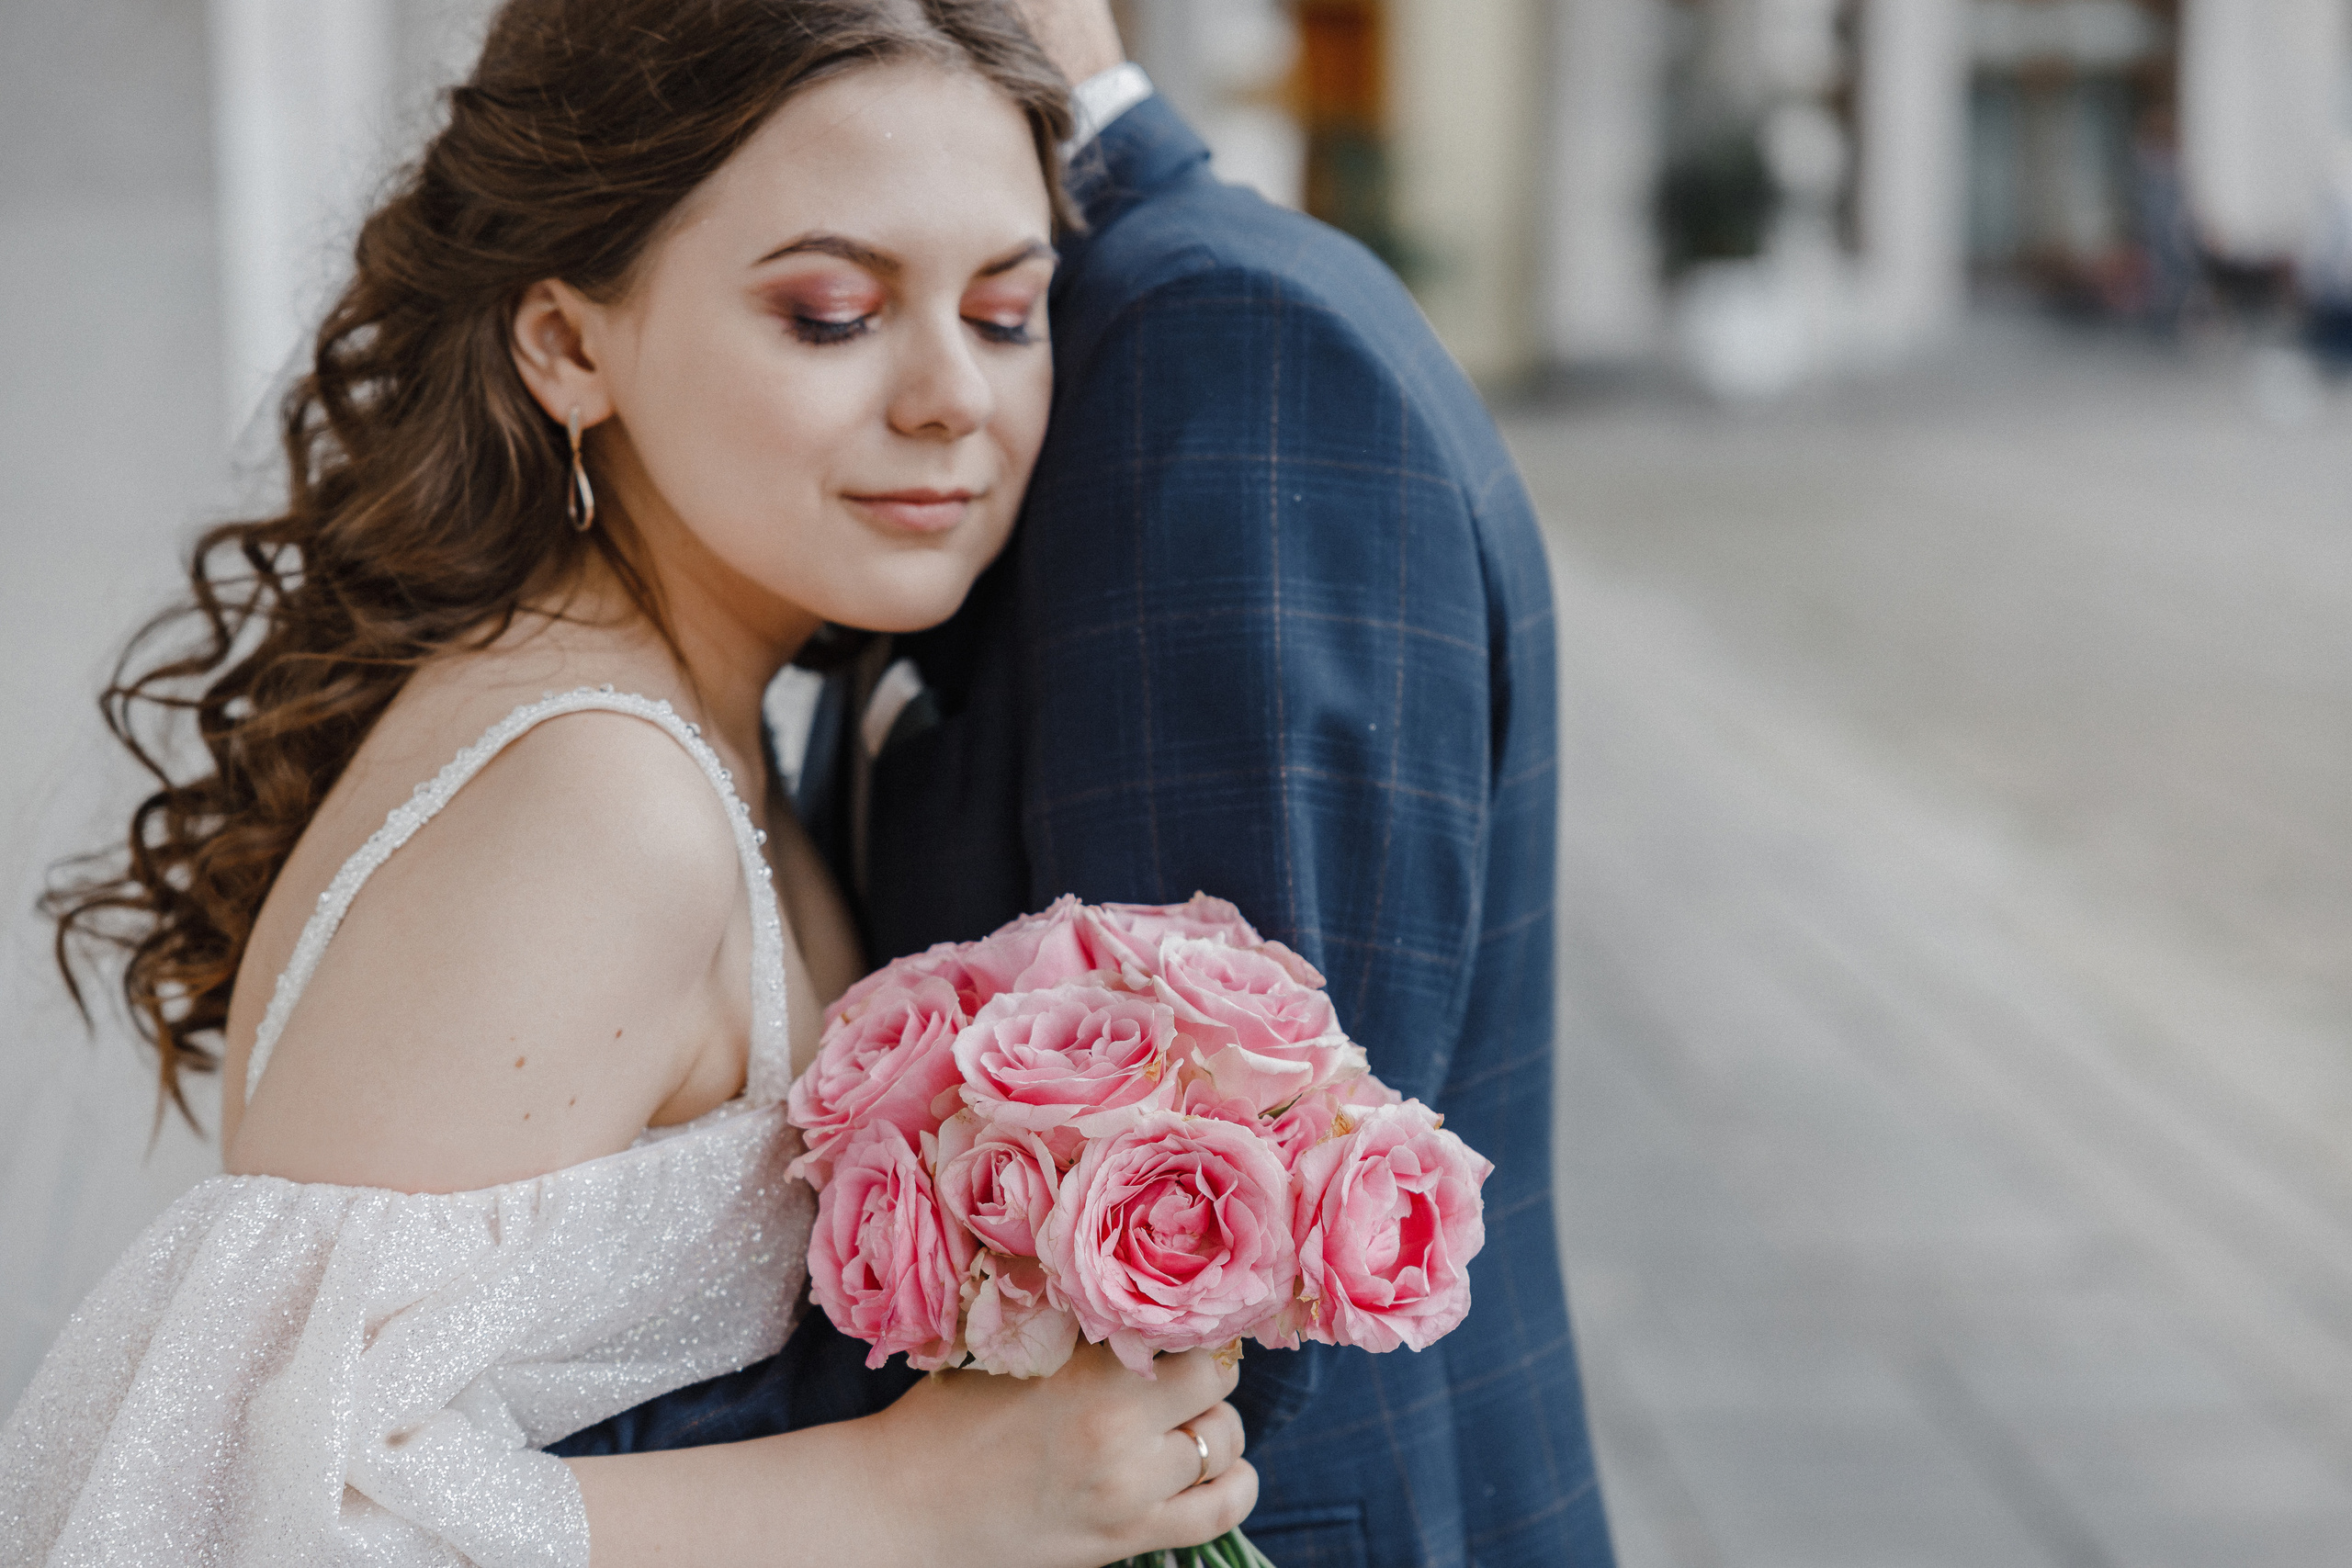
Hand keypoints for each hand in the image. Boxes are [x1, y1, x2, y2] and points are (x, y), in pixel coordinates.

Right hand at [871, 1342, 1254, 1567]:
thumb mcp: (1011, 1353)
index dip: (1189, 1325)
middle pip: (1218, 1385)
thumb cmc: (943, 1421)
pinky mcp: (1125, 1540)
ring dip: (1214, 1427)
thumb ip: (1079, 1332)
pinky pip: (1221, 1511)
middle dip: (1204, 1373)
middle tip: (1177, 1372)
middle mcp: (1119, 1432)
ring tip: (1183, 1421)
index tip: (1176, 1325)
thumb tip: (1134, 1292)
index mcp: (1087, 1373)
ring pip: (1226, 1444)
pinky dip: (1232, 1486)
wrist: (899, 1507)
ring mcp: (1127, 1493)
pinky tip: (1212, 1470)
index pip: (1189, 1333)